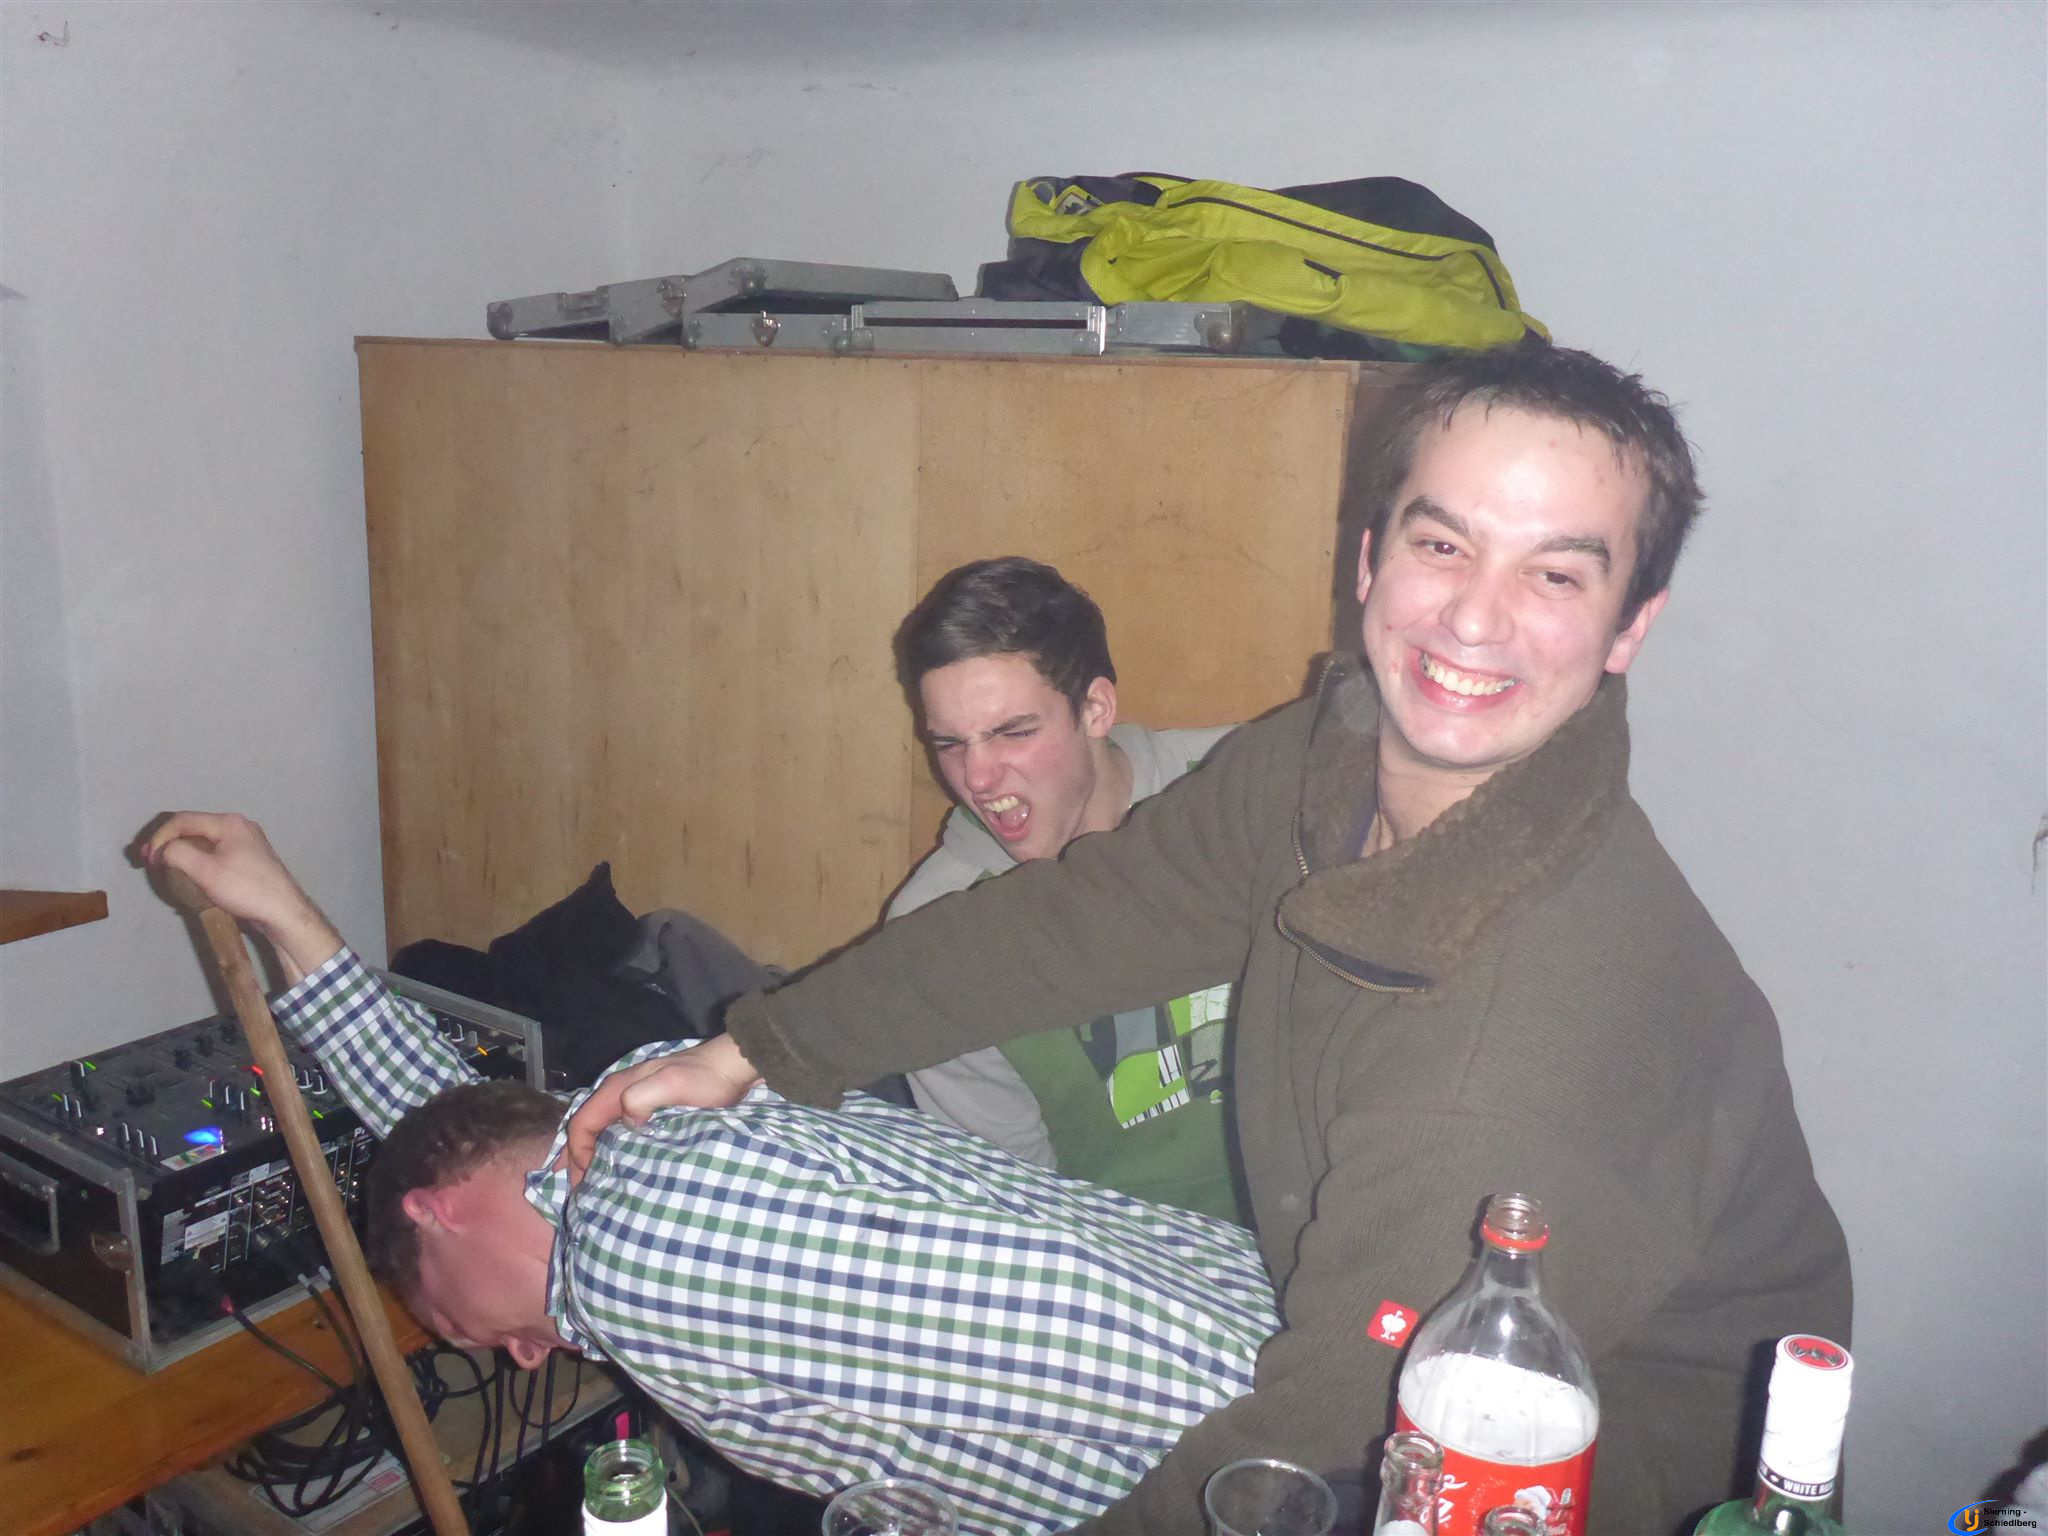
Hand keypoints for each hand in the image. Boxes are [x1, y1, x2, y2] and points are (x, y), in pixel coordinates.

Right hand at [137, 812, 343, 981]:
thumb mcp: (206, 870)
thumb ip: (178, 853)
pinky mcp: (247, 859)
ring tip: (162, 866)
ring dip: (180, 851)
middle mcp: (238, 826)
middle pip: (192, 827)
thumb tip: (162, 850)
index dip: (160, 837)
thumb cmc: (246, 889)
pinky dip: (196, 859)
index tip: (147, 859)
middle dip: (167, 842)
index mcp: (229, 823)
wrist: (283, 911)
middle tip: (148, 861)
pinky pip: (214, 852)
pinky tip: (186, 871)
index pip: (183, 820)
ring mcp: (245, 842)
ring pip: (202, 840)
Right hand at [562, 1034, 761, 1183]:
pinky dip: (612, 1151)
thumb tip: (625, 1121)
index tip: (586, 1180)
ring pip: (602, 1131)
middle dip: (579, 1158)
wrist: (730, 1067)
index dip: (578, 1152)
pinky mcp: (650, 1111)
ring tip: (594, 1185)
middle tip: (581, 1191)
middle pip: (587, 1128)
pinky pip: (620, 1133)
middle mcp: (620, 1094)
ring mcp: (635, 1102)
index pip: (583, 1123)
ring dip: (594, 1156)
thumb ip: (641, 1097)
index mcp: (618, 1089)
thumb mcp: (672, 1085)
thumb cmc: (703, 1077)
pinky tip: (619, 1168)